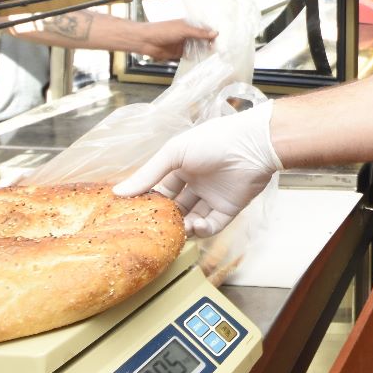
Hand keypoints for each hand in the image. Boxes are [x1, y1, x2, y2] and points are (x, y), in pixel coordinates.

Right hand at [113, 101, 279, 235]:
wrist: (253, 146)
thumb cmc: (213, 141)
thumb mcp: (173, 154)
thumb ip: (148, 174)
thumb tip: (119, 192)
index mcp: (182, 167)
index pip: (161, 189)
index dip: (149, 202)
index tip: (133, 216)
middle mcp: (196, 183)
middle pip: (176, 208)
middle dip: (165, 219)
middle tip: (153, 230)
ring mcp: (212, 197)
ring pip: (192, 220)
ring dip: (182, 227)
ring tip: (174, 230)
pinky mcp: (229, 209)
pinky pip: (211, 226)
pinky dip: (202, 230)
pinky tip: (195, 226)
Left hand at [136, 20, 216, 60]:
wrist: (145, 41)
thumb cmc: (162, 30)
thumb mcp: (183, 29)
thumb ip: (199, 33)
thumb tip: (215, 33)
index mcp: (188, 24)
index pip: (204, 28)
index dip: (213, 32)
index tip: (224, 38)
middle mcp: (187, 34)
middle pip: (202, 39)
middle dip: (210, 43)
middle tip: (223, 49)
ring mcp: (184, 44)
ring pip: (198, 48)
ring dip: (205, 51)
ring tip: (217, 56)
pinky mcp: (179, 53)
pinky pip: (191, 56)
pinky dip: (197, 58)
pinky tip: (205, 61)